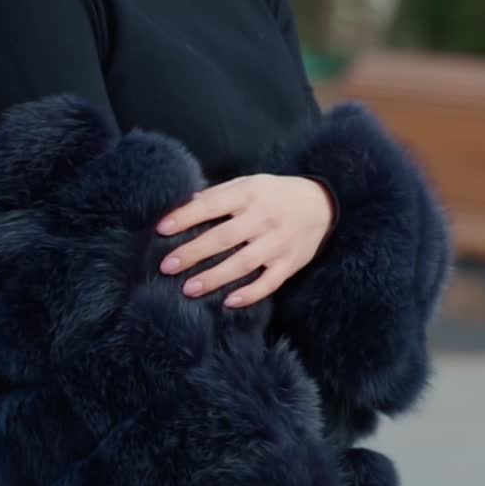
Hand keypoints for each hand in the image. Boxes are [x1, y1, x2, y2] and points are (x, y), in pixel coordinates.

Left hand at [155, 174, 335, 307]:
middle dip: (193, 252)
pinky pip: (269, 282)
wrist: (322, 204)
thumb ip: (221, 193)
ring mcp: (279, 242)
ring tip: (188, 289)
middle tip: (166, 266)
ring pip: (243, 263)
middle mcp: (265, 217)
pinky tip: (229, 302)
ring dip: (215, 277)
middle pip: (224, 237)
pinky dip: (250, 293)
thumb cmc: (276, 194)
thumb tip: (188, 204)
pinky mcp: (290, 262)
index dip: (186, 217)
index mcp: (251, 193)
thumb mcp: (251, 183)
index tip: (162, 229)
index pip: (213, 204)